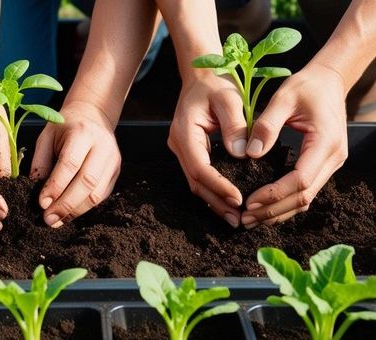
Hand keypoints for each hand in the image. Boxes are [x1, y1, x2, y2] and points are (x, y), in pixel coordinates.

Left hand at [31, 101, 120, 227]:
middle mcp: (102, 146)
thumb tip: (34, 190)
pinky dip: (84, 208)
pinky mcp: (115, 171)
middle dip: (66, 204)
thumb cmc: (64, 127)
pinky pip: (101, 196)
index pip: (70, 164)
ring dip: (75, 211)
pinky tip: (68, 214)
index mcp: (82, 133)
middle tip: (48, 219)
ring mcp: (112, 160)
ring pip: (97, 193)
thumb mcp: (46, 137)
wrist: (92, 115)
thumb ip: (40, 162)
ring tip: (56, 220)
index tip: (42, 203)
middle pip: (87, 182)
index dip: (56, 186)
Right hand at [168, 73, 246, 227]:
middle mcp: (178, 144)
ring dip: (214, 201)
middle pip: (194, 181)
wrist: (201, 73)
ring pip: (195, 182)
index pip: (199, 167)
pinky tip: (228, 201)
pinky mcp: (189, 150)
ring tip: (235, 217)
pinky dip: (213, 190)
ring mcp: (181, 148)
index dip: (218, 186)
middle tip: (238, 219)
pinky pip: (199, 175)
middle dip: (216, 202)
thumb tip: (242, 153)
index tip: (238, 198)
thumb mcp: (229, 98)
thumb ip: (235, 124)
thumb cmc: (216, 82)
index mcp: (185, 132)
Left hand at [240, 64, 347, 227]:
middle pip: (304, 196)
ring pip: (306, 198)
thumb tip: (251, 154)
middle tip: (245, 219)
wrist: (329, 80)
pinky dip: (285, 202)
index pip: (300, 180)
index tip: (249, 201)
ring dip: (279, 212)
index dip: (274, 194)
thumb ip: (267, 125)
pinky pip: (305, 190)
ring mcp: (331, 163)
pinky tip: (264, 207)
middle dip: (273, 210)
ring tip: (250, 219)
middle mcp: (333, 158)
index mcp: (325, 142)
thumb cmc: (306, 86)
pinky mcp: (323, 164)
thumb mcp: (283, 97)